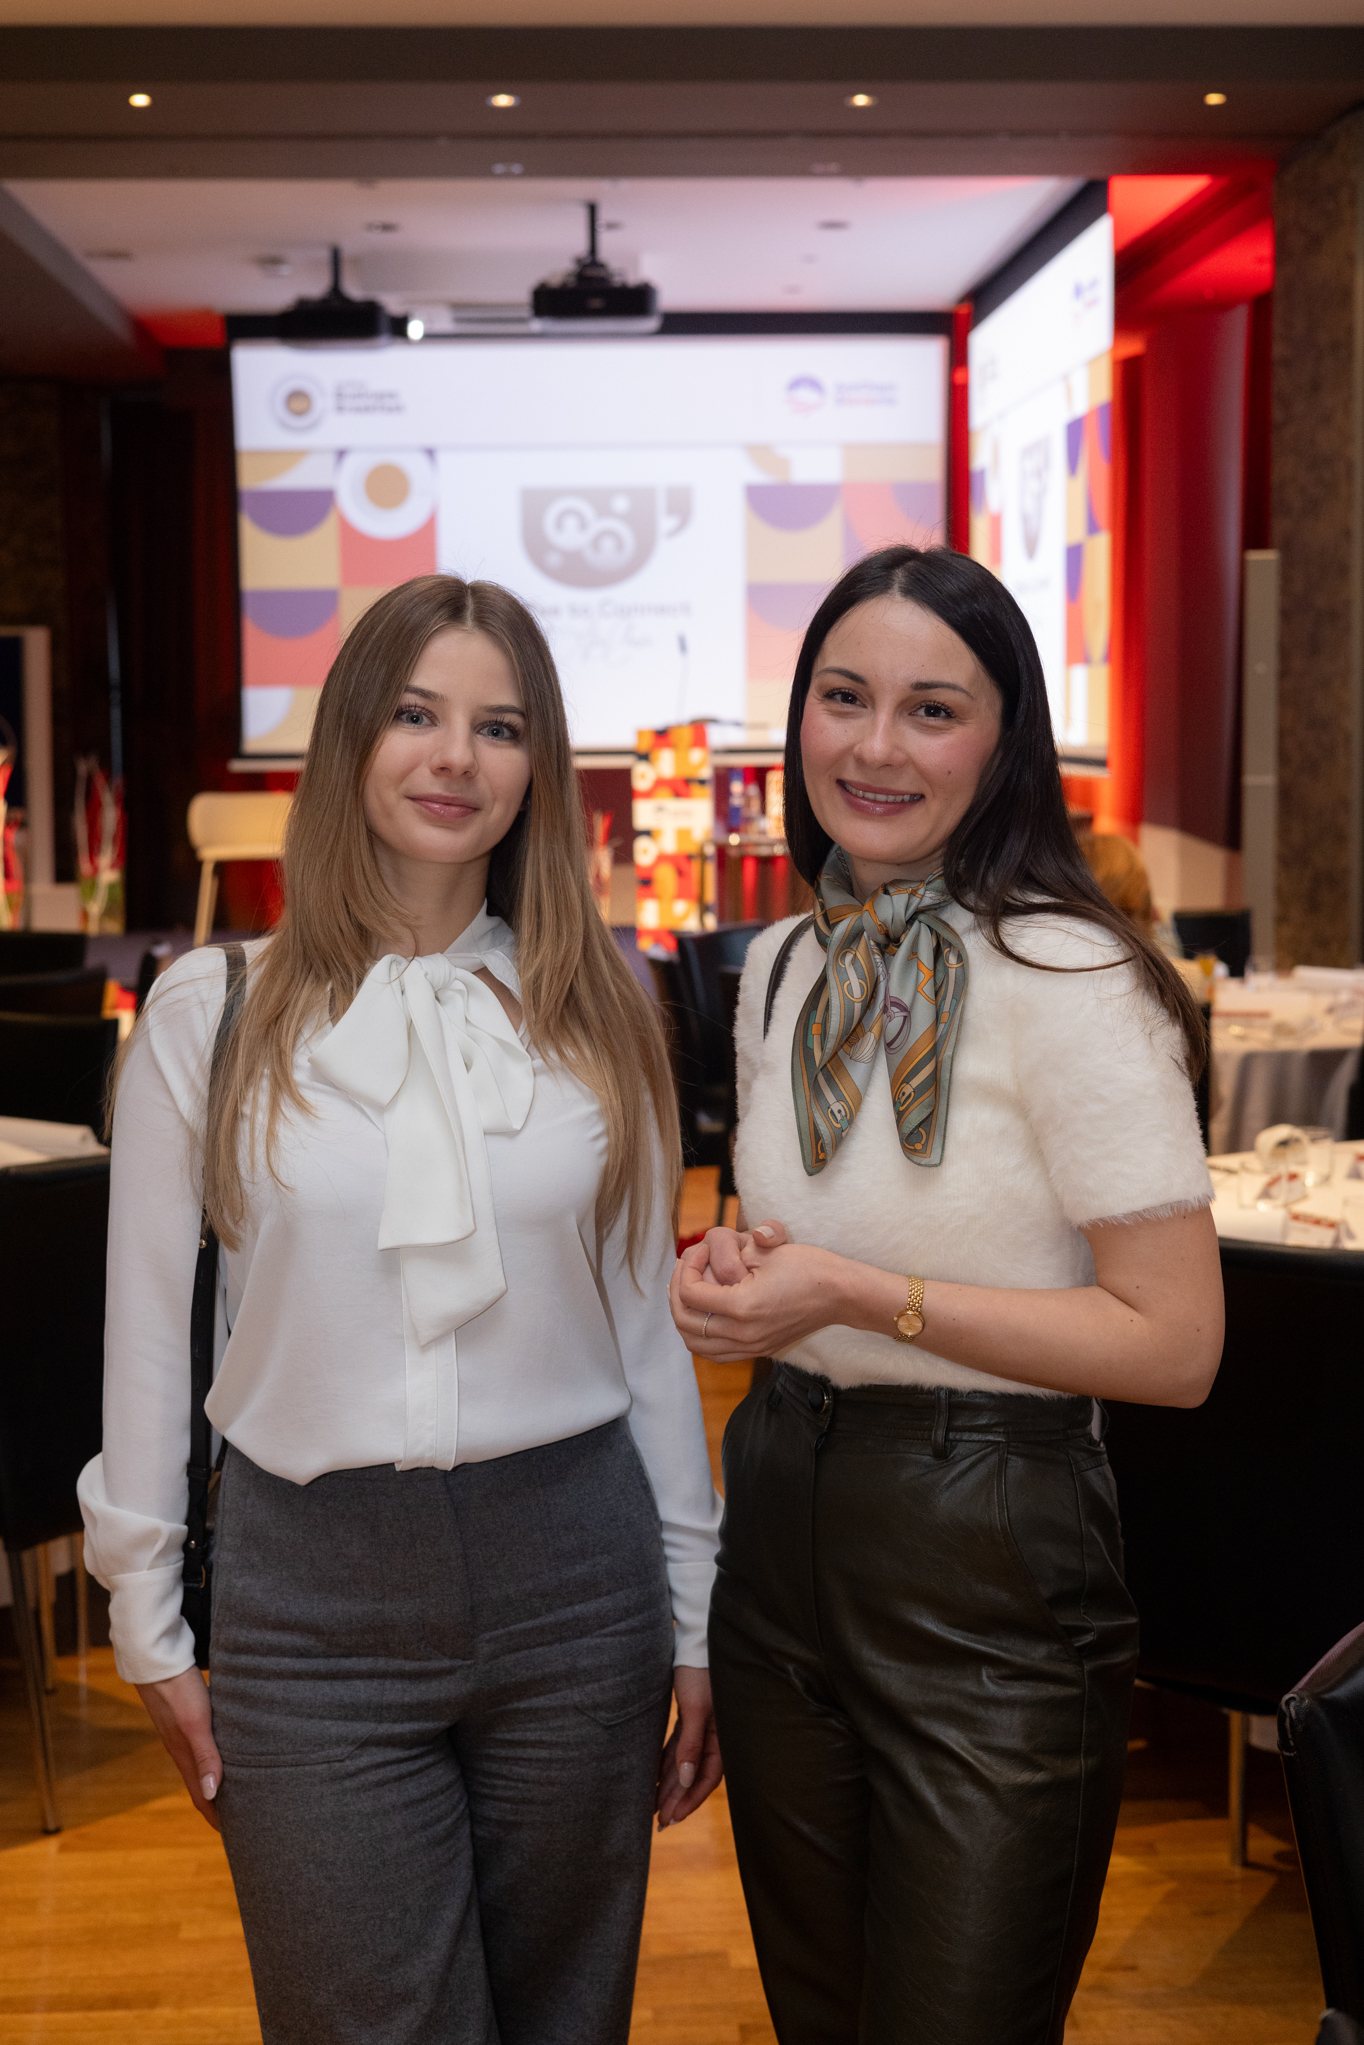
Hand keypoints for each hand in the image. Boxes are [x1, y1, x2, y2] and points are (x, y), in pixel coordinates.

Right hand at [136, 1667, 222, 1831]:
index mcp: (185, 1756)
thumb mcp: (195, 1723)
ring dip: (217, 1779)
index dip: (216, 1817)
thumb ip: (205, 1756)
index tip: (234, 1835)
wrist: (156, 1659)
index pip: (202, 1797)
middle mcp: (182, 1749)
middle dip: (219, 1804)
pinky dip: (214, 1756)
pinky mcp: (185, 1716)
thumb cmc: (178, 1689)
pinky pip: (202, 1745)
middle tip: (241, 1818)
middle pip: (202, 1785)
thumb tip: (211, 1793)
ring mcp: (181, 1733)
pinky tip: (226, 1748)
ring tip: (237, 1788)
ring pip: (203, 1764)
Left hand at [656, 1665, 722, 1827]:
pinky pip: (677, 1748)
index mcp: (721, 1737)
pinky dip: (666, 1764)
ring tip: (654, 1806)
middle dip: (677, 1799)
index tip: (672, 1817)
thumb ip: (691, 1744)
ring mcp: (701, 1727)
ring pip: (683, 1763)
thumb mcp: (696, 1709)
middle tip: (660, 1822)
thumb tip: (684, 1779)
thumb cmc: (700, 1673)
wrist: (695, 1642)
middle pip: (693, 1775)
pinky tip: (655, 1778)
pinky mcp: (689, 1717)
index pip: (706, 1778)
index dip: (690, 1800)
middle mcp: (713, 1736)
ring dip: (670, 1785)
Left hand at [670, 1224, 851, 1361]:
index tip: (697, 1252)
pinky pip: (716, 1353)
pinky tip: (706, 1312)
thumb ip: (725, 1257)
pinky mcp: (760, 1351)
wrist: (841, 1294)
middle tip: (684, 1270)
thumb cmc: (808, 1267)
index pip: (690, 1294)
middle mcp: (744, 1334)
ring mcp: (752, 1347)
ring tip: (688, 1292)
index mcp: (742, 1307)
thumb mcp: (764, 1252)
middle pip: (685, 1323)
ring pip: (696, 1345)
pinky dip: (701, 1336)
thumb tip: (695, 1261)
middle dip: (676, 1293)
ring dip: (684, 1318)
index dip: (687, 1268)